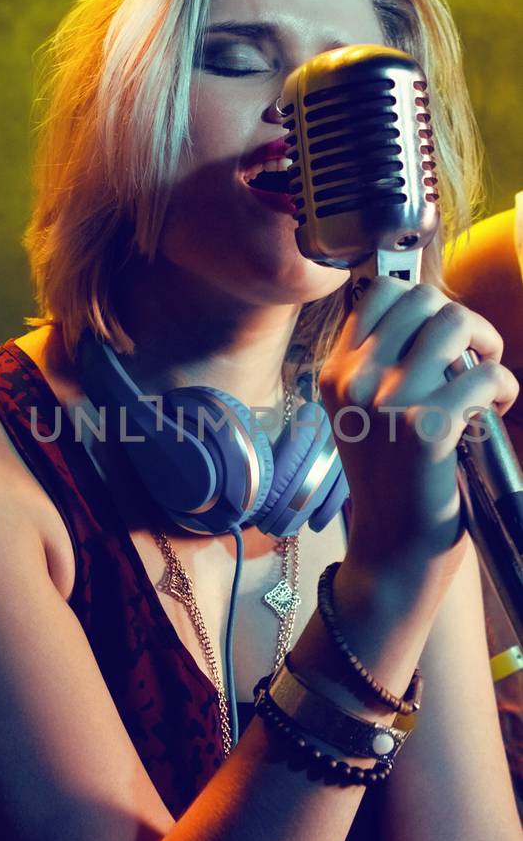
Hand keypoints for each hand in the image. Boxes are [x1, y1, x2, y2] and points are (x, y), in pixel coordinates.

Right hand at [318, 278, 518, 571]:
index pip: (381, 292)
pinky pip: (484, 375)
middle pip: (424, 300)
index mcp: (336, 372)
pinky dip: (505, 387)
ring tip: (490, 378)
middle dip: (464, 320)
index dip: (424, 303)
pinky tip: (500, 408)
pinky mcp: (427, 430)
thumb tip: (431, 312)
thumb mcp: (361, 413)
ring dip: (489, 344)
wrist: (393, 548)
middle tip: (477, 355)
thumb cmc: (390, 479)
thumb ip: (380, 362)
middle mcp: (355, 381)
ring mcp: (388, 404)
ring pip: (454, 323)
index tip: (441, 335)